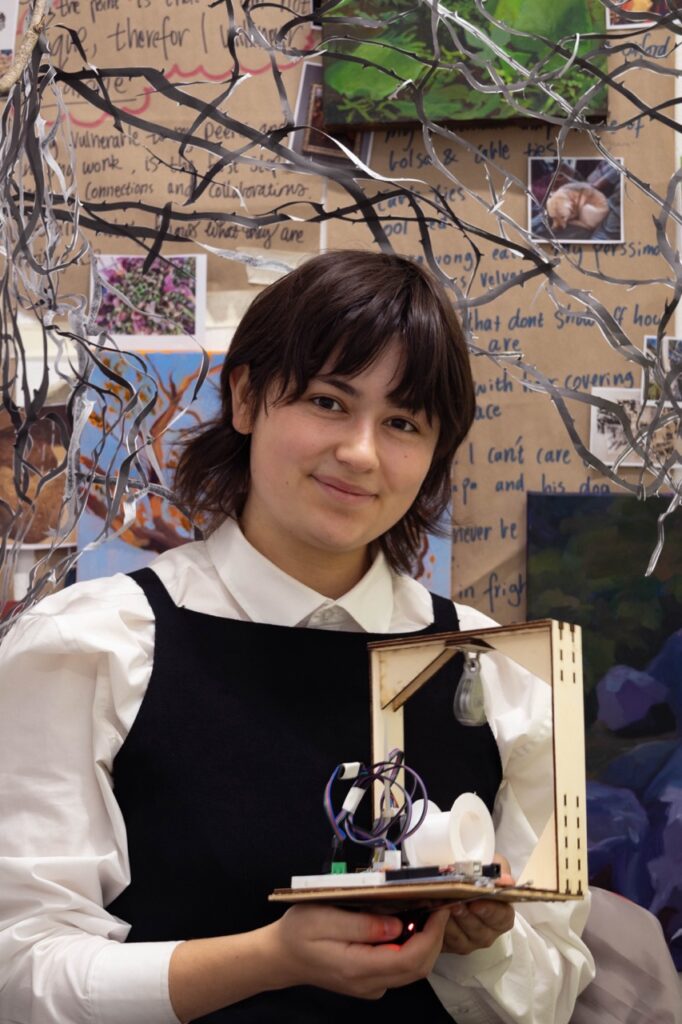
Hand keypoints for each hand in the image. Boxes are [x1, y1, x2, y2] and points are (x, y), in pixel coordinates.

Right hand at [268, 903, 450, 998]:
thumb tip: (398, 925)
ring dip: (426, 942)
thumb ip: (362, 924)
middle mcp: (370, 984)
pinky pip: (400, 968)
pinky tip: (409, 925)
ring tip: (428, 911)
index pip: (411, 959)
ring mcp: (370, 986)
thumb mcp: (324, 918)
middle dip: (435, 937)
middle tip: (439, 905)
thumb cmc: (298, 932)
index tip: (441, 908)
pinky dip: (413, 948)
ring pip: (412, 970)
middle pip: (418, 967)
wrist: (281, 958)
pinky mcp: (369, 981)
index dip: (432, 934)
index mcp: (359, 968)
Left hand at [442, 853, 514, 954]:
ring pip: (459, 937)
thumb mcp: (490, 867)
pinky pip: (443, 940)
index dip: (490, 911)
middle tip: (454, 903)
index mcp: (501, 916)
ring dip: (448, 920)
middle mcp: (487, 933)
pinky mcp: (449, 945)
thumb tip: (507, 880)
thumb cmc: (477, 876)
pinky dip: (435, 925)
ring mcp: (468, 942)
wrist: (454, 881)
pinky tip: (429, 911)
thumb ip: (498, 871)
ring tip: (438, 903)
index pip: (502, 918)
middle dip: (465, 916)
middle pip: (479, 930)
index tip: (476, 903)